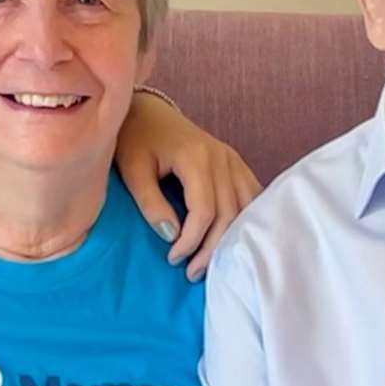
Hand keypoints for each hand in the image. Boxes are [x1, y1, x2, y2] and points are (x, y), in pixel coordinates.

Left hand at [115, 92, 261, 280]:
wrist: (148, 112)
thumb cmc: (136, 140)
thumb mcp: (133, 170)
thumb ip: (150, 202)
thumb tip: (171, 236)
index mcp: (196, 158)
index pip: (204, 211)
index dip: (191, 241)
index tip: (173, 258)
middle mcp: (222, 158)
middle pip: (230, 214)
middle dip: (212, 248)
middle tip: (192, 273)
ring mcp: (233, 160)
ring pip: (247, 208)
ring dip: (232, 239)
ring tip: (212, 263)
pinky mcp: (236, 164)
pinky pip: (252, 196)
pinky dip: (246, 221)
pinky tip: (233, 240)